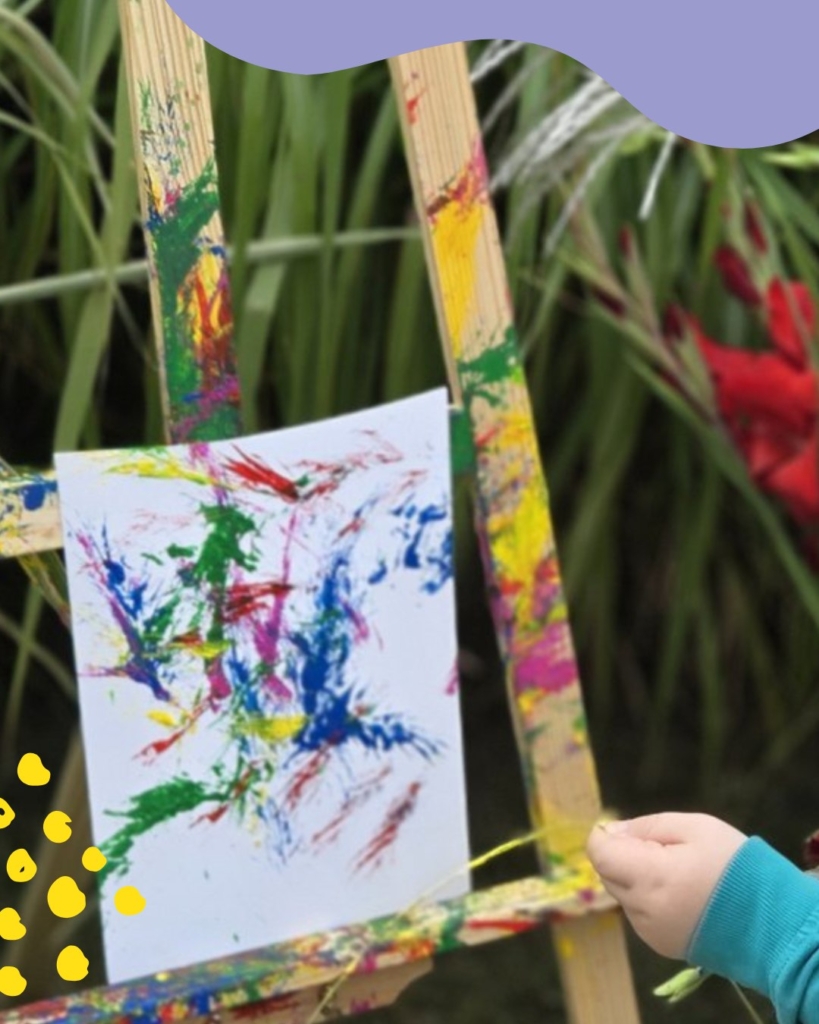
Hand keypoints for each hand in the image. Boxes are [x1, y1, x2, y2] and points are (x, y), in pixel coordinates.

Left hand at [586, 812, 746, 958]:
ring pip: (623, 894)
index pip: (599, 853)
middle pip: (608, 873)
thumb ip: (647, 826)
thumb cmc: (735, 866)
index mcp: (649, 877)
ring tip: (679, 873)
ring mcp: (650, 932)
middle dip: (624, 854)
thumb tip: (611, 830)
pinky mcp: (661, 946)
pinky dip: (650, 899)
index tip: (629, 830)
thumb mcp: (695, 827)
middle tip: (665, 848)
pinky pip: (640, 913)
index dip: (606, 835)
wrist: (773, 924)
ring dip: (637, 877)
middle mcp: (642, 909)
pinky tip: (682, 894)